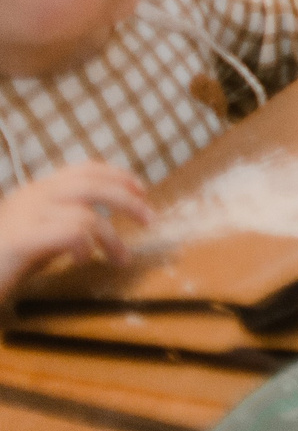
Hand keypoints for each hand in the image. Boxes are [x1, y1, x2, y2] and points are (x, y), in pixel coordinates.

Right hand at [0, 163, 149, 297]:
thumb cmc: (3, 261)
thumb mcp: (40, 237)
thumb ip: (65, 224)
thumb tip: (102, 223)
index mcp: (36, 191)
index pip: (84, 169)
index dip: (117, 175)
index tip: (142, 190)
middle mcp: (31, 196)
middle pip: (91, 184)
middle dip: (126, 199)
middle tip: (149, 219)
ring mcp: (24, 216)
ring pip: (85, 214)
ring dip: (111, 237)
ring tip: (119, 259)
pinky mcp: (20, 239)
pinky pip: (69, 233)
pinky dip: (85, 246)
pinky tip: (82, 261)